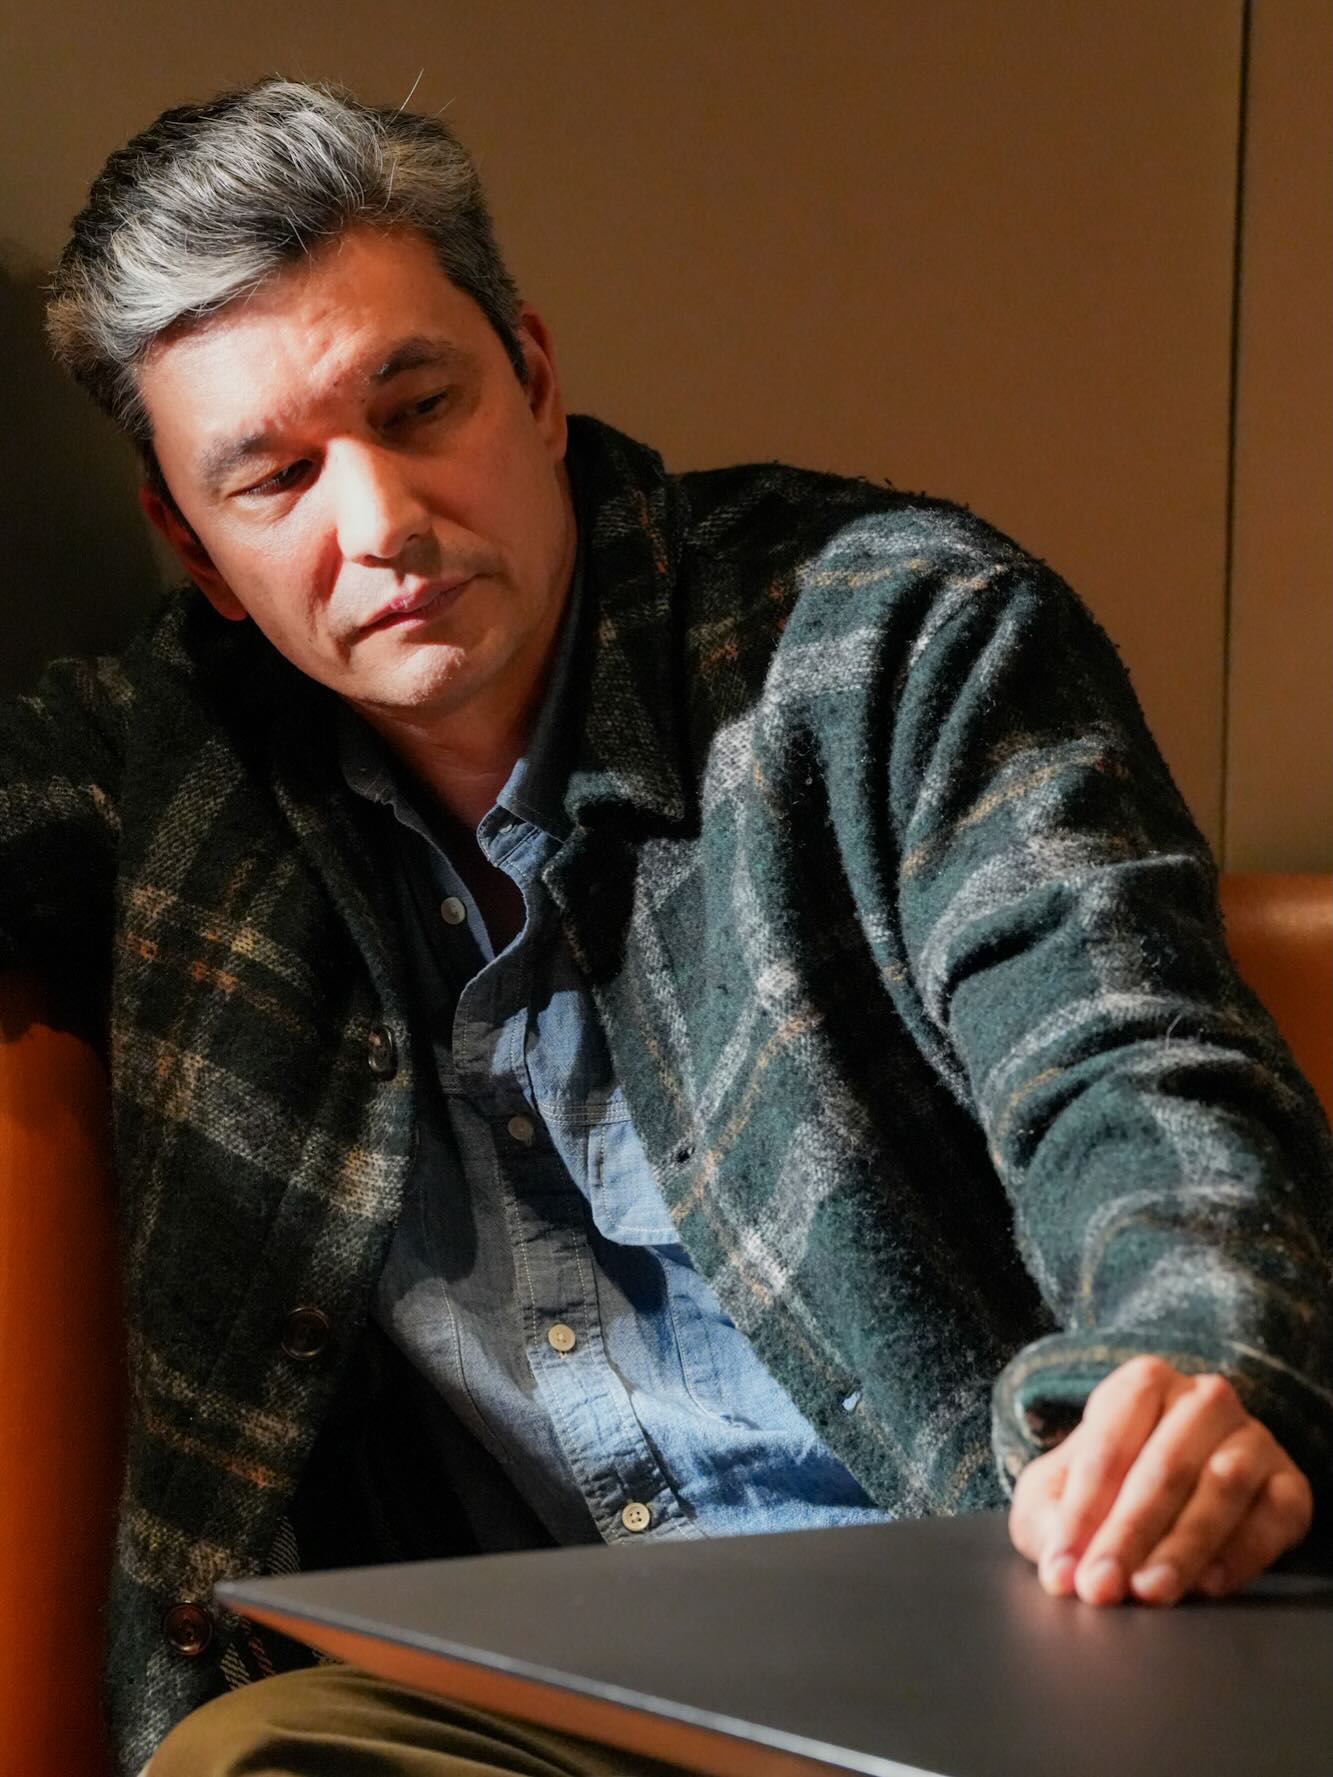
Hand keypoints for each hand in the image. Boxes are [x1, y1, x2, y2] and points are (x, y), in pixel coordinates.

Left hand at [1008, 1356, 1312, 1605]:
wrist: (1168, 1497)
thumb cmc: (1105, 1491)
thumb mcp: (1058, 1495)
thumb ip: (1049, 1523)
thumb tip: (1062, 1570)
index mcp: (1142, 1384)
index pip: (1108, 1444)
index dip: (1082, 1509)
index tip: (1065, 1567)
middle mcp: (1203, 1400)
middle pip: (1165, 1467)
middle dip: (1129, 1533)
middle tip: (1102, 1588)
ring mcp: (1253, 1438)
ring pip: (1223, 1487)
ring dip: (1184, 1546)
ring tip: (1150, 1591)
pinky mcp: (1290, 1484)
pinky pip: (1274, 1515)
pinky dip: (1244, 1552)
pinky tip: (1208, 1585)